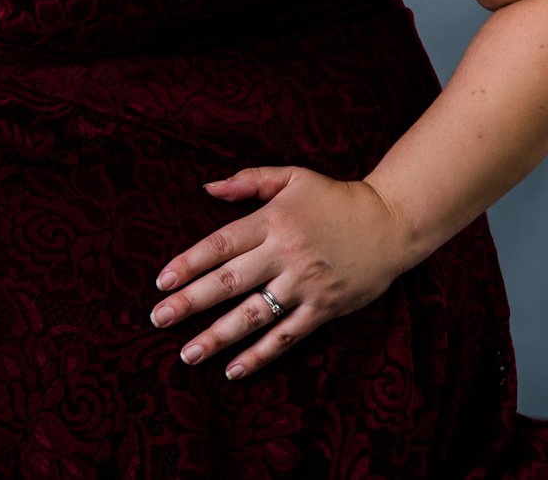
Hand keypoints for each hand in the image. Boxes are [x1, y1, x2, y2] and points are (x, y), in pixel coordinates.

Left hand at [149, 164, 408, 380]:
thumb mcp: (292, 177)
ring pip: (254, 316)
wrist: (390, 223)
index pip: (221, 244)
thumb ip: (248, 182)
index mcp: (273, 220)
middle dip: (190, 302)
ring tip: (187, 353)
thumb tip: (207, 187)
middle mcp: (285, 254)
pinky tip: (232, 370)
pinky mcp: (323, 310)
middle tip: (158, 319)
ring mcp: (305, 285)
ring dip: (217, 337)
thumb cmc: (334, 197)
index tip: (162, 281)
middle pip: (229, 282)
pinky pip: (286, 337)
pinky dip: (259, 356)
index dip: (189, 263)